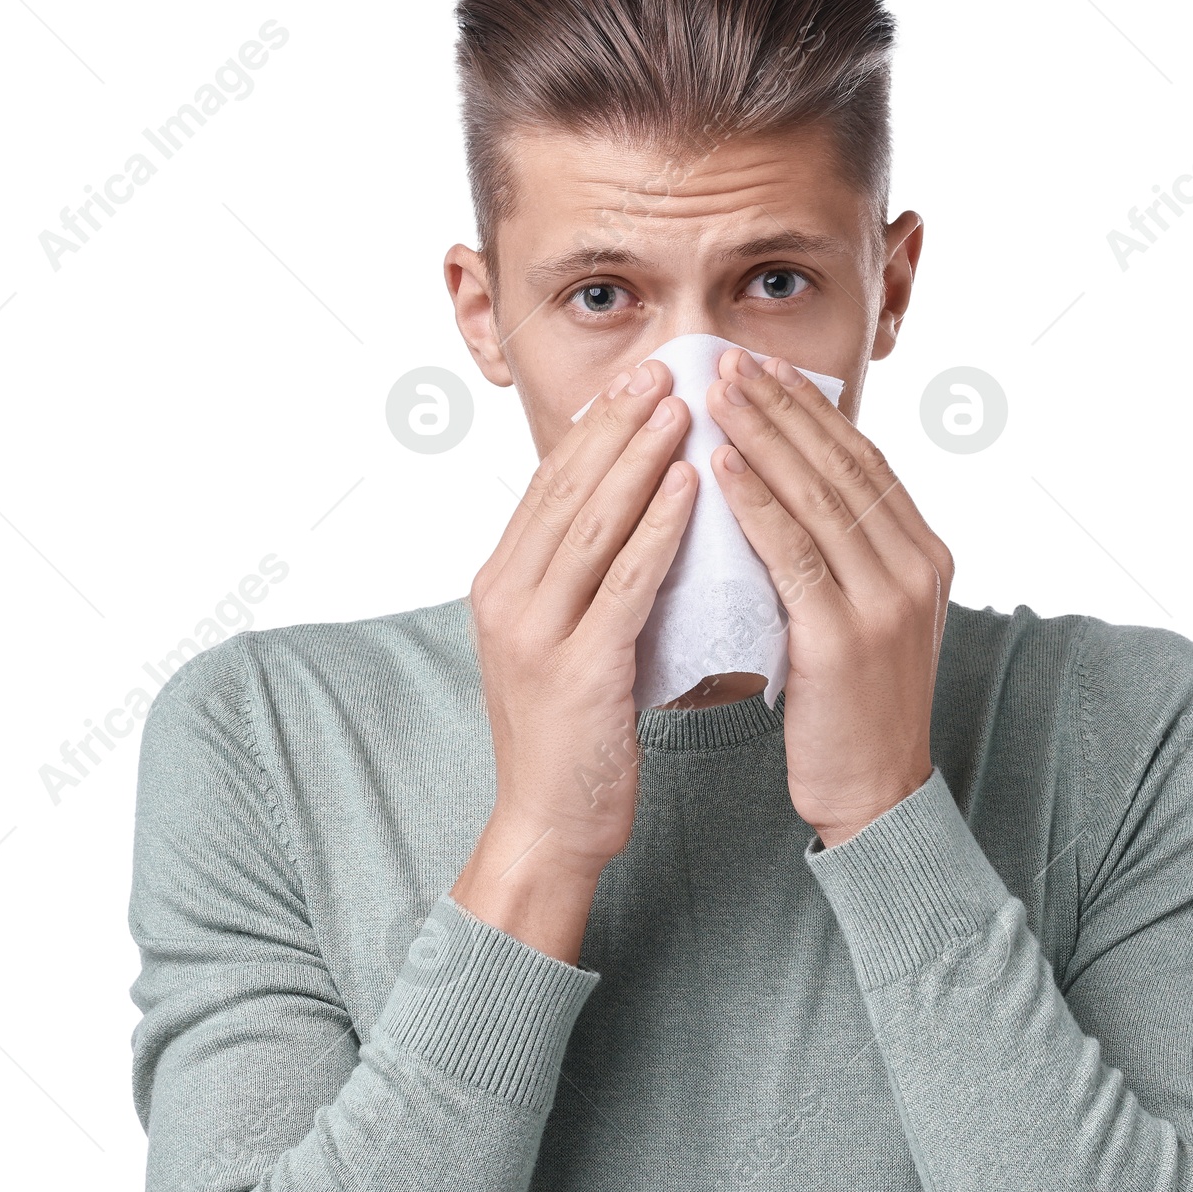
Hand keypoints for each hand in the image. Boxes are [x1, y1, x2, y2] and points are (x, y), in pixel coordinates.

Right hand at [451, 358, 695, 960]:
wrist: (548, 823)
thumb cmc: (571, 734)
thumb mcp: (564, 639)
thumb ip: (583, 580)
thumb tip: (634, 516)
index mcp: (500, 583)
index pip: (550, 484)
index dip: (593, 427)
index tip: (637, 379)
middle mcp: (507, 596)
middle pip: (566, 488)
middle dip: (617, 423)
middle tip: (664, 368)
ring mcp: (536, 632)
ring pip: (592, 523)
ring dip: (640, 458)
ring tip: (683, 406)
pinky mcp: (578, 669)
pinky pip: (622, 583)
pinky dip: (658, 529)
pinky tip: (692, 489)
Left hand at [706, 350, 952, 846]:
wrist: (875, 795)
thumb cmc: (853, 709)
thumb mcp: (862, 618)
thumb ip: (842, 557)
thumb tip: (788, 495)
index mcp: (924, 555)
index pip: (864, 462)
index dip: (812, 411)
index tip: (763, 370)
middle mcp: (916, 567)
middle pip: (842, 464)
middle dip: (782, 406)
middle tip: (728, 359)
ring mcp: (886, 601)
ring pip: (819, 496)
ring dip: (763, 437)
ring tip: (715, 393)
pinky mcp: (845, 637)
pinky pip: (793, 552)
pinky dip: (755, 503)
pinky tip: (720, 467)